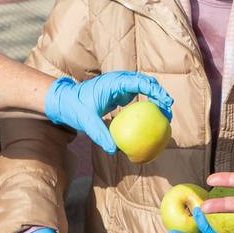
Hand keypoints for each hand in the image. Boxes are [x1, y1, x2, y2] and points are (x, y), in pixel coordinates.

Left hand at [43, 72, 173, 154]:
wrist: (64, 101)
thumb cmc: (74, 107)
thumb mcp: (86, 122)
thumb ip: (100, 134)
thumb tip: (114, 150)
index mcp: (113, 82)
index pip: (140, 82)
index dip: (156, 90)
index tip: (166, 103)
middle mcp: (118, 81)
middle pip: (146, 83)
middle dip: (160, 95)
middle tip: (169, 112)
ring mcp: (119, 87)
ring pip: (143, 89)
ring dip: (155, 99)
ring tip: (165, 117)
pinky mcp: (118, 94)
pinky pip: (136, 98)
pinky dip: (146, 106)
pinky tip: (151, 121)